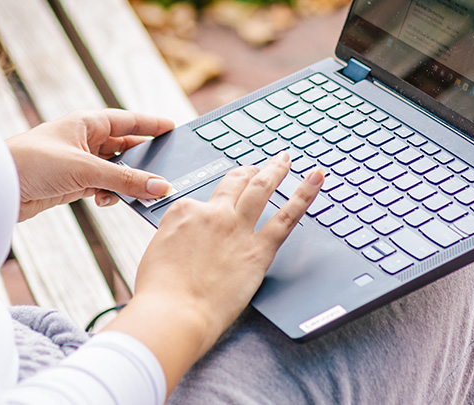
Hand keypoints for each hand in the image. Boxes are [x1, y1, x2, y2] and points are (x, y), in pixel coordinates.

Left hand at [5, 109, 174, 220]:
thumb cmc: (32, 162)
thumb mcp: (85, 169)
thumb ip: (125, 180)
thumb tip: (160, 187)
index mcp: (87, 122)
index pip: (129, 120)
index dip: (152, 124)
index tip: (174, 127)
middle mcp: (84, 139)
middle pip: (125, 147)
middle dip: (143, 160)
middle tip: (166, 168)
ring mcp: (78, 162)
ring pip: (114, 170)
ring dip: (125, 182)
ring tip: (138, 192)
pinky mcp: (71, 183)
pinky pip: (102, 186)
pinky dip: (109, 194)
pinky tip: (108, 201)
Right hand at [105, 152, 322, 391]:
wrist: (173, 314)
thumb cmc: (159, 294)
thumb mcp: (156, 253)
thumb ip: (176, 239)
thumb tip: (187, 243)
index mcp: (183, 211)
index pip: (203, 200)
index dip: (212, 204)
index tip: (218, 208)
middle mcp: (212, 212)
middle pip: (235, 183)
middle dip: (249, 172)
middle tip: (259, 168)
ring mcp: (237, 228)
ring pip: (262, 188)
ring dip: (276, 169)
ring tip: (286, 159)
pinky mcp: (259, 249)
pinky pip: (288, 215)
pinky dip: (306, 193)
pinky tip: (317, 178)